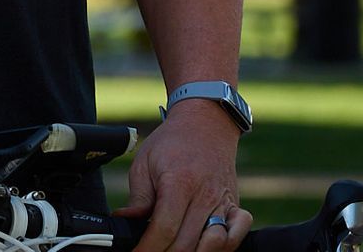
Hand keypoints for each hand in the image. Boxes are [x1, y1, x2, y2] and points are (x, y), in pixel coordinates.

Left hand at [116, 101, 251, 251]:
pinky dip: (224, 247)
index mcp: (179, 183)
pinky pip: (237, 236)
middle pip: (186, 244)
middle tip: (149, 251)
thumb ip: (138, 198)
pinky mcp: (236, 207)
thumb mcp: (144, 163)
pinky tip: (204, 245)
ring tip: (172, 249)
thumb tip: (125, 222)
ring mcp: (224, 203)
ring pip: (212, 246)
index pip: (164, 229)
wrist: (205, 124)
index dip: (147, 248)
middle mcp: (205, 196)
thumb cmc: (172, 143)